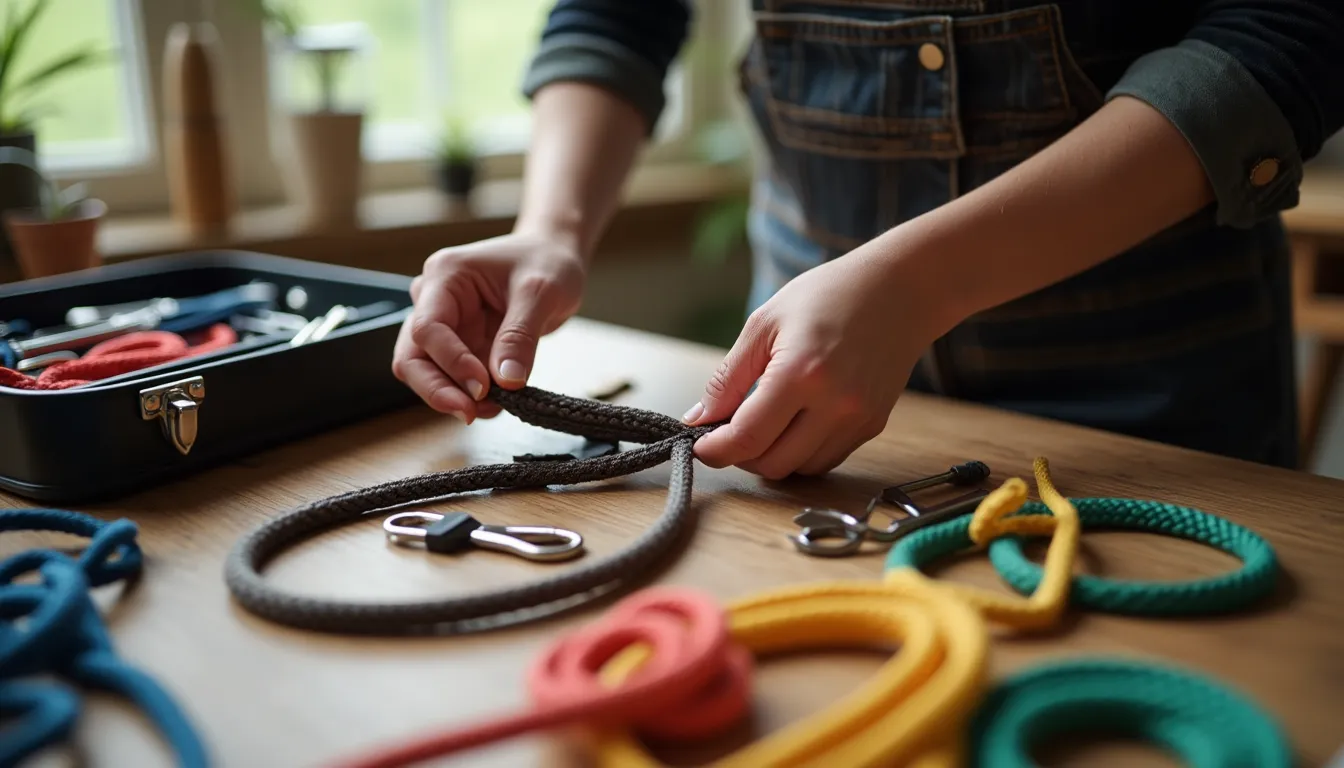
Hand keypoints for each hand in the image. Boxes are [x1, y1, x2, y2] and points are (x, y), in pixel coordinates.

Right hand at [393, 232, 585, 421]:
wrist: (554, 258)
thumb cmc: (546, 262)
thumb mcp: (541, 293)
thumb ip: (520, 336)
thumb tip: (507, 382)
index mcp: (445, 276)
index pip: (428, 327)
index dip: (450, 362)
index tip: (483, 386)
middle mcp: (434, 300)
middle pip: (412, 356)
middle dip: (437, 388)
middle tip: (470, 413)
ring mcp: (445, 325)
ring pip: (425, 372)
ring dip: (452, 396)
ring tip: (491, 408)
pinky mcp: (460, 345)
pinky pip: (453, 378)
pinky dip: (470, 396)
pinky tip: (497, 402)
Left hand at [682, 244, 943, 477]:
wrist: (900, 290)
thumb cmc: (829, 295)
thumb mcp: (764, 323)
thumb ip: (728, 377)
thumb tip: (699, 418)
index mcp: (801, 373)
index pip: (747, 438)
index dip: (715, 450)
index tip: (701, 444)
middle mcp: (835, 404)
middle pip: (772, 464)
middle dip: (741, 455)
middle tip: (729, 430)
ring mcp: (857, 419)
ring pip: (799, 469)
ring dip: (772, 456)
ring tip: (763, 422)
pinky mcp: (872, 425)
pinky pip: (825, 459)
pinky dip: (800, 451)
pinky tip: (793, 422)